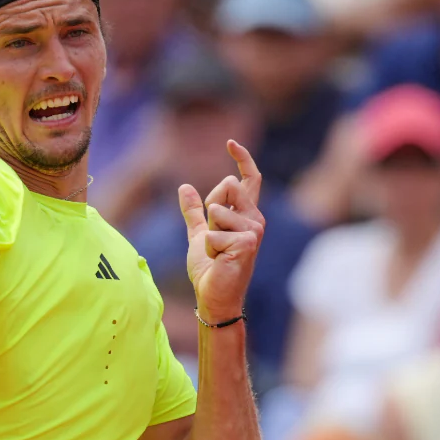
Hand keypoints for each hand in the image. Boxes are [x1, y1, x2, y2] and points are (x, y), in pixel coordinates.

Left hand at [179, 140, 264, 321]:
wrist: (215, 296)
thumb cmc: (211, 269)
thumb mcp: (198, 235)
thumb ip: (193, 212)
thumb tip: (184, 187)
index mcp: (246, 214)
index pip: (250, 179)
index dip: (242, 158)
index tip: (230, 142)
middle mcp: (255, 219)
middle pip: (226, 186)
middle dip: (209, 207)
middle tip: (212, 236)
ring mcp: (254, 230)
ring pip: (216, 209)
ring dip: (208, 234)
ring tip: (217, 252)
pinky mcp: (247, 243)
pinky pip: (213, 232)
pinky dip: (209, 248)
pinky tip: (219, 261)